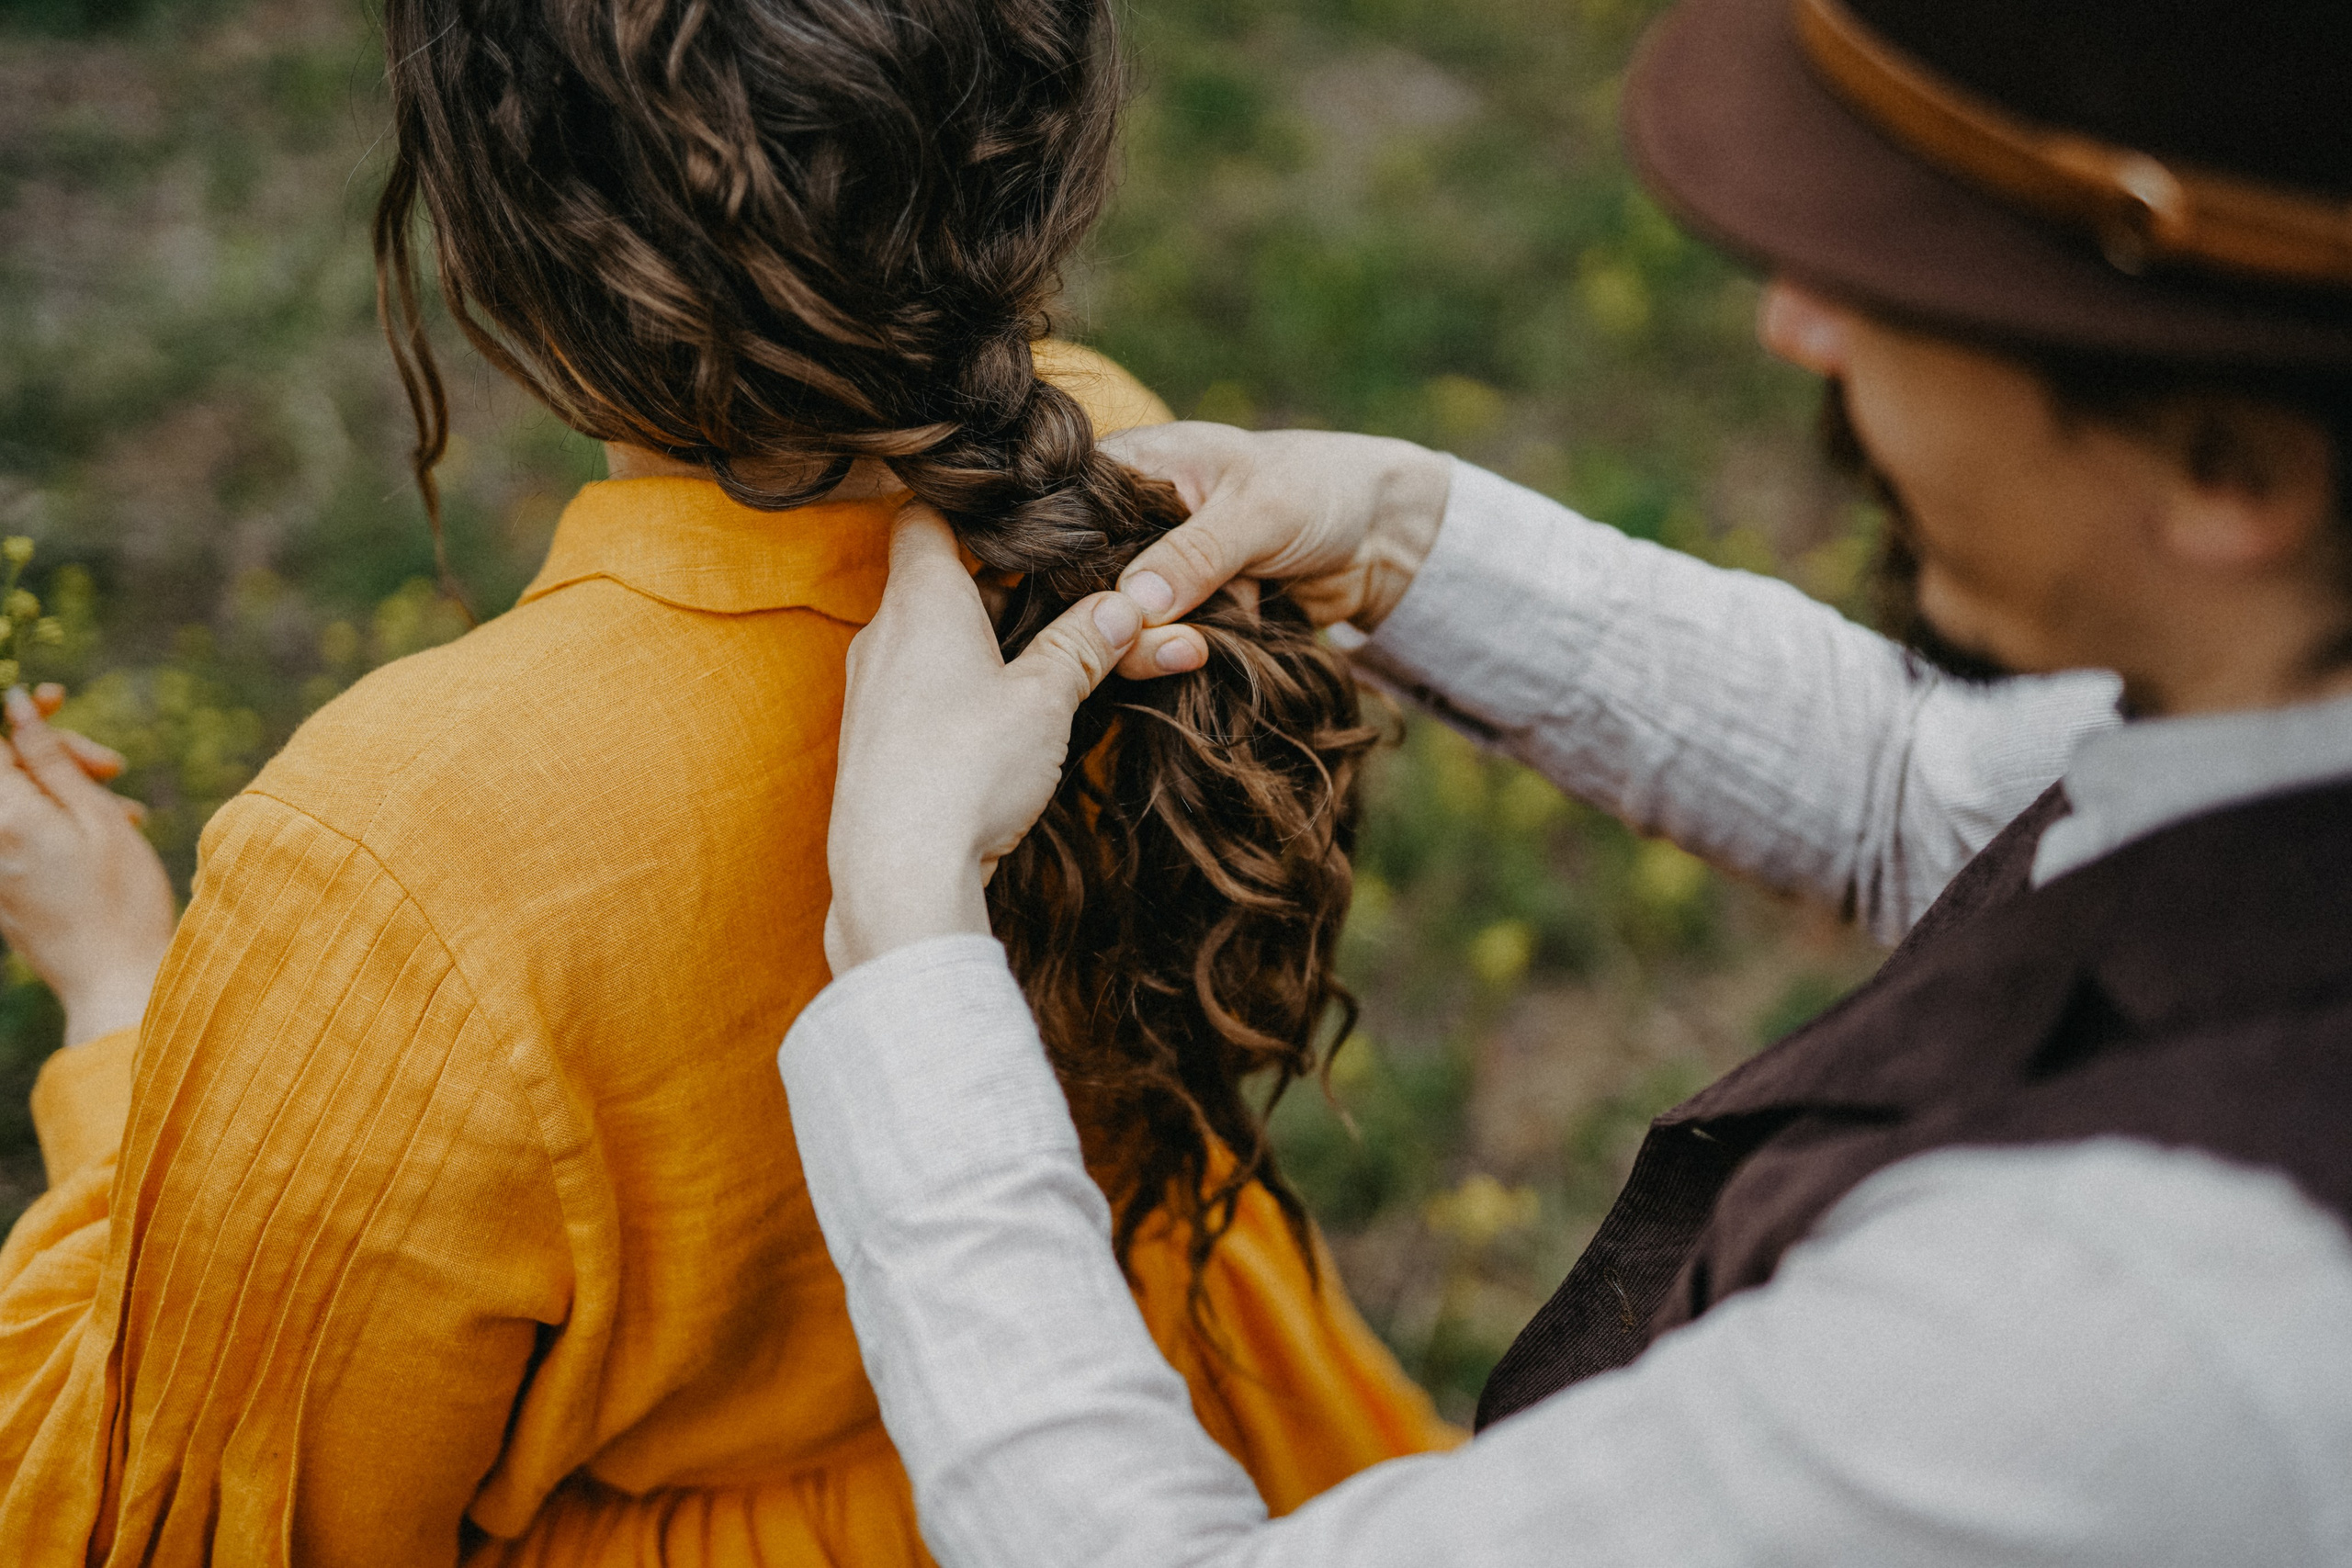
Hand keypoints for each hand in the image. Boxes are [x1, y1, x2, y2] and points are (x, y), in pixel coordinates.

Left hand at [0, 687, 176, 1044]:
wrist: (114, 982)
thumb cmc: (120, 900)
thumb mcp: (98, 817)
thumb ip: (51, 759)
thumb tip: (16, 705)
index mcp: (6, 815)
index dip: (24, 714)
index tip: (60, 700)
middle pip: (4, 768)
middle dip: (55, 754)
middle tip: (115, 768)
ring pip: (18, 800)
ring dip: (67, 792)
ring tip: (129, 813)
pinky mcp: (0, 889)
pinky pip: (19, 835)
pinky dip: (57, 824)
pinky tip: (109, 838)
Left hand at [824, 506, 1143, 972]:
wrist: (898, 872)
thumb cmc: (965, 770)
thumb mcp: (1046, 698)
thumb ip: (1084, 644)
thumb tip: (1125, 606)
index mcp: (920, 599)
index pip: (928, 514)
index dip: (976, 509)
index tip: (1027, 519)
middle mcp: (884, 634)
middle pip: (942, 578)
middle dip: (1006, 583)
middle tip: (1068, 592)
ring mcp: (873, 689)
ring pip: (936, 638)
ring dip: (992, 640)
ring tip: (1053, 658)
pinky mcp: (876, 740)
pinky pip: (924, 688)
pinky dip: (967, 685)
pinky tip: (1009, 716)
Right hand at [1099, 423, 1453, 677]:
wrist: (1380, 536)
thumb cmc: (1319, 489)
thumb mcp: (1258, 511)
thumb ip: (1196, 554)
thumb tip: (1135, 603)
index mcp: (1129, 466)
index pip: (1068, 520)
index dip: (1074, 569)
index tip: (1108, 610)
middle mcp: (1127, 520)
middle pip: (1086, 584)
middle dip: (1125, 622)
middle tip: (1182, 640)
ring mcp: (1152, 570)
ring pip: (1121, 625)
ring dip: (1159, 647)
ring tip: (1204, 648)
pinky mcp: (1180, 613)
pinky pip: (1158, 647)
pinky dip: (1181, 657)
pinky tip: (1210, 655)